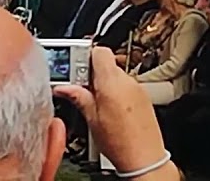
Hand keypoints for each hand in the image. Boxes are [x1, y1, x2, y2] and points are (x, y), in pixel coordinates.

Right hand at [54, 47, 177, 177]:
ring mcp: (137, 88)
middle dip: (92, 74)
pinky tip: (110, 110)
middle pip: (106, 63)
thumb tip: (64, 88)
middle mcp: (126, 81)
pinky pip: (126, 86)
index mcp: (111, 82)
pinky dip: (116, 92)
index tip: (76, 70)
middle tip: (82, 90)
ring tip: (96, 104)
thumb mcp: (91, 119)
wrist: (145, 159)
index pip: (99, 51)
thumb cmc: (120, 143)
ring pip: (115, 75)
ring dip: (104, 84)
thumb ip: (78, 97)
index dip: (85, 56)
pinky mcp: (144, 97)